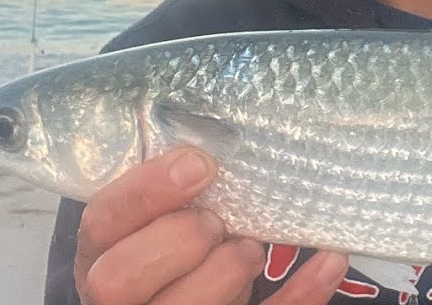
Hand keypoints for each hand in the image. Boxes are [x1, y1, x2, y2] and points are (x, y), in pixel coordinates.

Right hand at [75, 146, 348, 304]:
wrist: (189, 289)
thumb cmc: (178, 239)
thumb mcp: (162, 211)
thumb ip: (174, 188)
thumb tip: (221, 142)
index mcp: (103, 251)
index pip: (102, 221)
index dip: (146, 192)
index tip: (198, 165)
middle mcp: (122, 295)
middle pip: (118, 279)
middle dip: (178, 241)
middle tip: (217, 222)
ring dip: (227, 272)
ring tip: (250, 247)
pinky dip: (302, 293)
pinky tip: (330, 261)